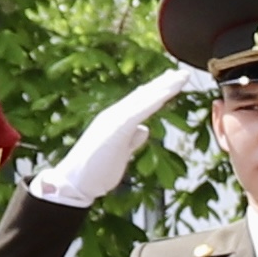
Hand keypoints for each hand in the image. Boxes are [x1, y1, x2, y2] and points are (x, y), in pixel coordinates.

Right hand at [33, 64, 213, 208]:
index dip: (157, 90)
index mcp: (116, 120)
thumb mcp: (121, 153)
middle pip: (144, 95)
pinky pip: (138, 112)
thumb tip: (144, 130)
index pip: (140, 101)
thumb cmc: (96, 171)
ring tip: (180, 77)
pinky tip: (166, 93)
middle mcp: (115, 115)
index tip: (172, 81)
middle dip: (164, 83)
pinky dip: (153, 101)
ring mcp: (114, 120)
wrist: (75, 183)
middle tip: (182, 73)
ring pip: (144, 99)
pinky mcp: (116, 128)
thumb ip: (132, 140)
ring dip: (163, 87)